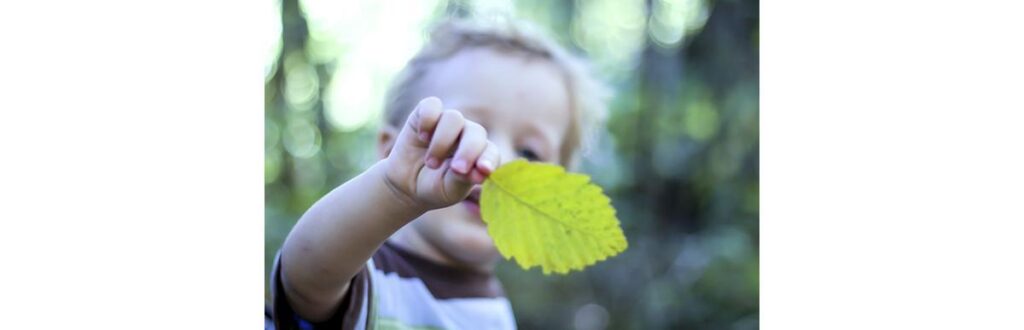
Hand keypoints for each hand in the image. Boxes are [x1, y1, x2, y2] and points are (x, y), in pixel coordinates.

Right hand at [382, 97, 499, 209]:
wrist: (405, 184)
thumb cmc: (434, 188)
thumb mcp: (448, 190)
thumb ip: (463, 180)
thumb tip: (477, 172)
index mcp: (479, 154)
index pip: (491, 151)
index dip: (489, 158)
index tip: (484, 170)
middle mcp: (466, 134)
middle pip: (476, 131)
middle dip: (468, 150)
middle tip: (457, 169)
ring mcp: (447, 123)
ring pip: (454, 118)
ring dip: (442, 142)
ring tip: (431, 163)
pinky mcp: (426, 114)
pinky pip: (431, 105)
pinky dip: (427, 120)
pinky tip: (422, 137)